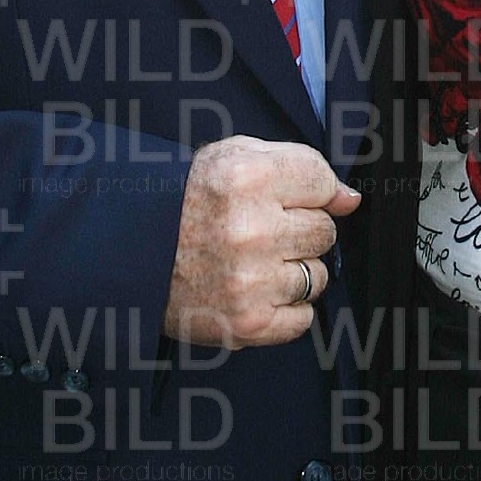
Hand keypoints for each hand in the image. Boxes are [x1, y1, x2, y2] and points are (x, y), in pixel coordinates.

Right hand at [162, 136, 359, 349]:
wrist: (131, 256)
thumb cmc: (187, 203)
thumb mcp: (231, 159)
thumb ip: (297, 166)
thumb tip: (349, 199)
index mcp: (245, 178)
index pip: (322, 180)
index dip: (308, 190)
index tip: (285, 198)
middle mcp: (251, 229)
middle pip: (325, 231)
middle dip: (299, 230)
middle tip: (260, 233)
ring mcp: (251, 280)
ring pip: (319, 276)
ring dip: (292, 271)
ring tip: (252, 263)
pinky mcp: (249, 322)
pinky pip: (303, 317)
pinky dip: (285, 308)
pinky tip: (254, 292)